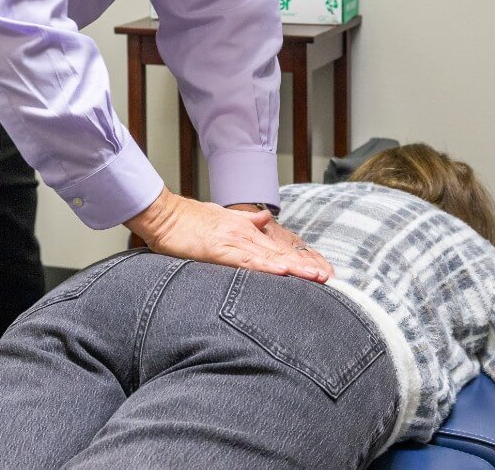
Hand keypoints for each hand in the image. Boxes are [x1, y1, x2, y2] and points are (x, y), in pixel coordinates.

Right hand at [124, 188, 330, 281]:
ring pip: (269, 258)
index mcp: (245, 230)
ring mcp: (233, 240)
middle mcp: (244, 234)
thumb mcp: (222, 218)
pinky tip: (282, 272)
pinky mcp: (219, 248)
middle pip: (281, 254)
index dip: (301, 261)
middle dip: (305, 268)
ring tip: (316, 278)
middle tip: (330, 280)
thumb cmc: (188, 220)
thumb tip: (264, 219)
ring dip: (294, 268)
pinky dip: (265, 267)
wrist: (164, 214)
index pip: (278, 249)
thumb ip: (245, 221)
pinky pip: (246, 260)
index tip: (321, 272)